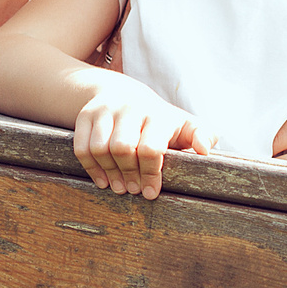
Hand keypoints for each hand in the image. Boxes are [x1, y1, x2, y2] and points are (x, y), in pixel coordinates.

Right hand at [74, 74, 214, 198]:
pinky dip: (91, 168)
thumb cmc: (159, 119)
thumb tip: (205, 150)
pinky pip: (81, 147)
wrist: (123, 94)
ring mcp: (105, 110)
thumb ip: (201, 135)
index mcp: (156, 113)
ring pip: (99, 148)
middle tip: (134, 190)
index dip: (150, 174)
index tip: (151, 193)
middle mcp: (129, 108)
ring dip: (109, 173)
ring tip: (119, 187)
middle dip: (128, 174)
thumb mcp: (184, 124)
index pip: (150, 148)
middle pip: (122, 149)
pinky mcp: (85, 116)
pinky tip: (103, 181)